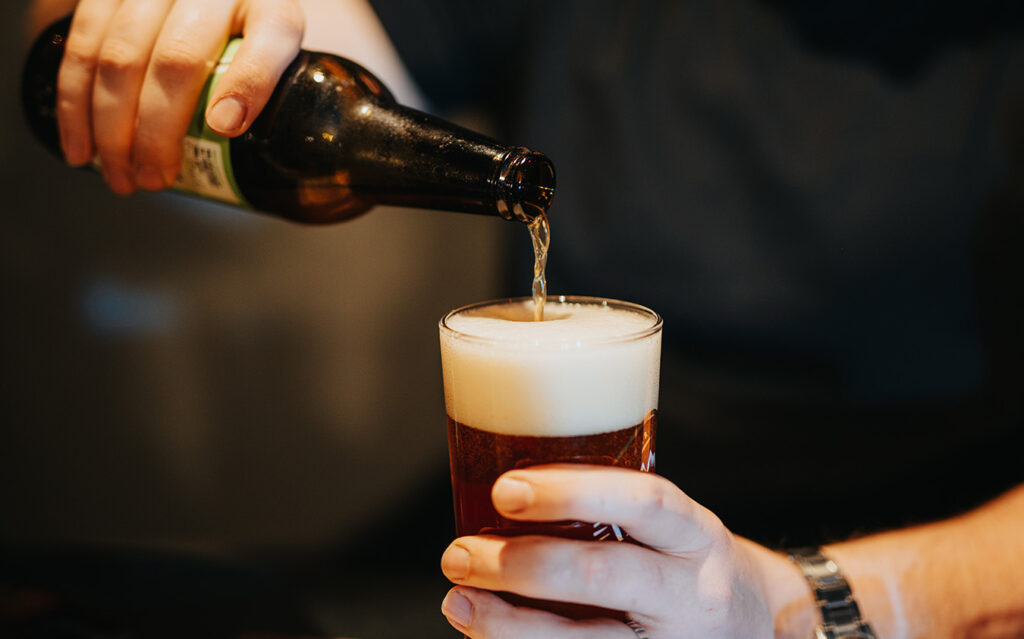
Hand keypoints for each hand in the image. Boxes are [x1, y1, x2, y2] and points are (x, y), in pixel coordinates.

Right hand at [56, 0, 303, 192]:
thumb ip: (273, 95)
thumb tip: (256, 159)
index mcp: (268, 5)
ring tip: (121, 177)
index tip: (225, 126)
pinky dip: (76, 105)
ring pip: (121, 56)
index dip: (248, 82)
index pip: (272, 33)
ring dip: (112, 129)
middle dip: (159, 131)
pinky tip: (81, 149)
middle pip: (180, 57)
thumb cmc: (241, 36)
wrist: (202, 0)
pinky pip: (82, 44)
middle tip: (155, 180)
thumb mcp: (273, 59)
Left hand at [439, 465, 805, 637]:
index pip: (645, 501)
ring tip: (458, 600)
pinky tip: (485, 635)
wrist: (756, 630)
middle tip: (459, 553)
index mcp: (696, 536)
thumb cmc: (687, 566)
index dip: (573, 491)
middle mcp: (692, 594)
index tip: (506, 489)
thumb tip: (499, 489)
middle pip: (604, 576)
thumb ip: (612, 510)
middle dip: (521, 563)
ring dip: (507, 623)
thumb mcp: (673, 528)